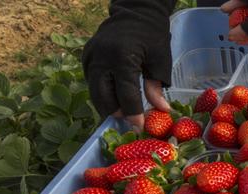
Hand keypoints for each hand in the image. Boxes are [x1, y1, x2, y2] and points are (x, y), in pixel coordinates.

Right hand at [82, 0, 175, 130]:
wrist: (135, 11)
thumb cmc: (152, 35)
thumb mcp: (160, 60)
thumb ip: (157, 86)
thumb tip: (162, 110)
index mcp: (121, 58)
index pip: (125, 94)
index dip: (132, 113)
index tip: (139, 127)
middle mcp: (101, 59)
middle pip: (103, 98)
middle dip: (117, 112)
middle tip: (130, 120)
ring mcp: (90, 58)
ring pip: (94, 93)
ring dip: (108, 105)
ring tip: (124, 111)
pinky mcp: (86, 58)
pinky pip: (92, 83)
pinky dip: (102, 93)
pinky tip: (115, 97)